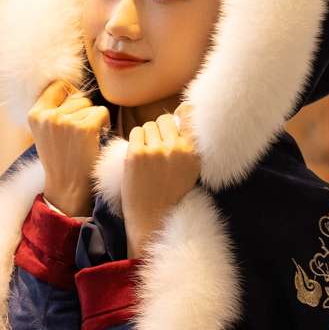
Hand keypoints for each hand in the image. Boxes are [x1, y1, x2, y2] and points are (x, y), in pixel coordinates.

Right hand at [27, 78, 110, 216]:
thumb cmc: (60, 159)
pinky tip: (96, 138)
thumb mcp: (45, 132)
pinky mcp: (84, 129)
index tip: (73, 112)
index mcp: (34, 114)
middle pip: (77, 96)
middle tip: (77, 136)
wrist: (67, 187)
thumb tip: (70, 87)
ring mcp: (66, 122)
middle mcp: (48, 116)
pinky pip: (102, 113)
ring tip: (83, 140)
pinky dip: (104, 124)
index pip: (57, 86)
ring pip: (90, 105)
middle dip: (82, 112)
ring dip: (92, 120)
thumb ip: (52, 110)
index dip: (69, 96)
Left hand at [121, 101, 199, 257]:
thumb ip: (188, 145)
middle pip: (165, 119)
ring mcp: (156, 150)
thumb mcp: (190, 170)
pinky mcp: (137, 154)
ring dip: (146, 136)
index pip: (189, 115)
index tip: (179, 116)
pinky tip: (139, 157)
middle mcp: (176, 148)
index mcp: (193, 152)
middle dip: (160, 129)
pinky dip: (136, 141)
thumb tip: (183, 113)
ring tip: (148, 156)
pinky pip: (136, 132)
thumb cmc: (170, 194)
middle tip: (157, 147)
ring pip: (149, 126)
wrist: (153, 217)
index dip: (183, 111)